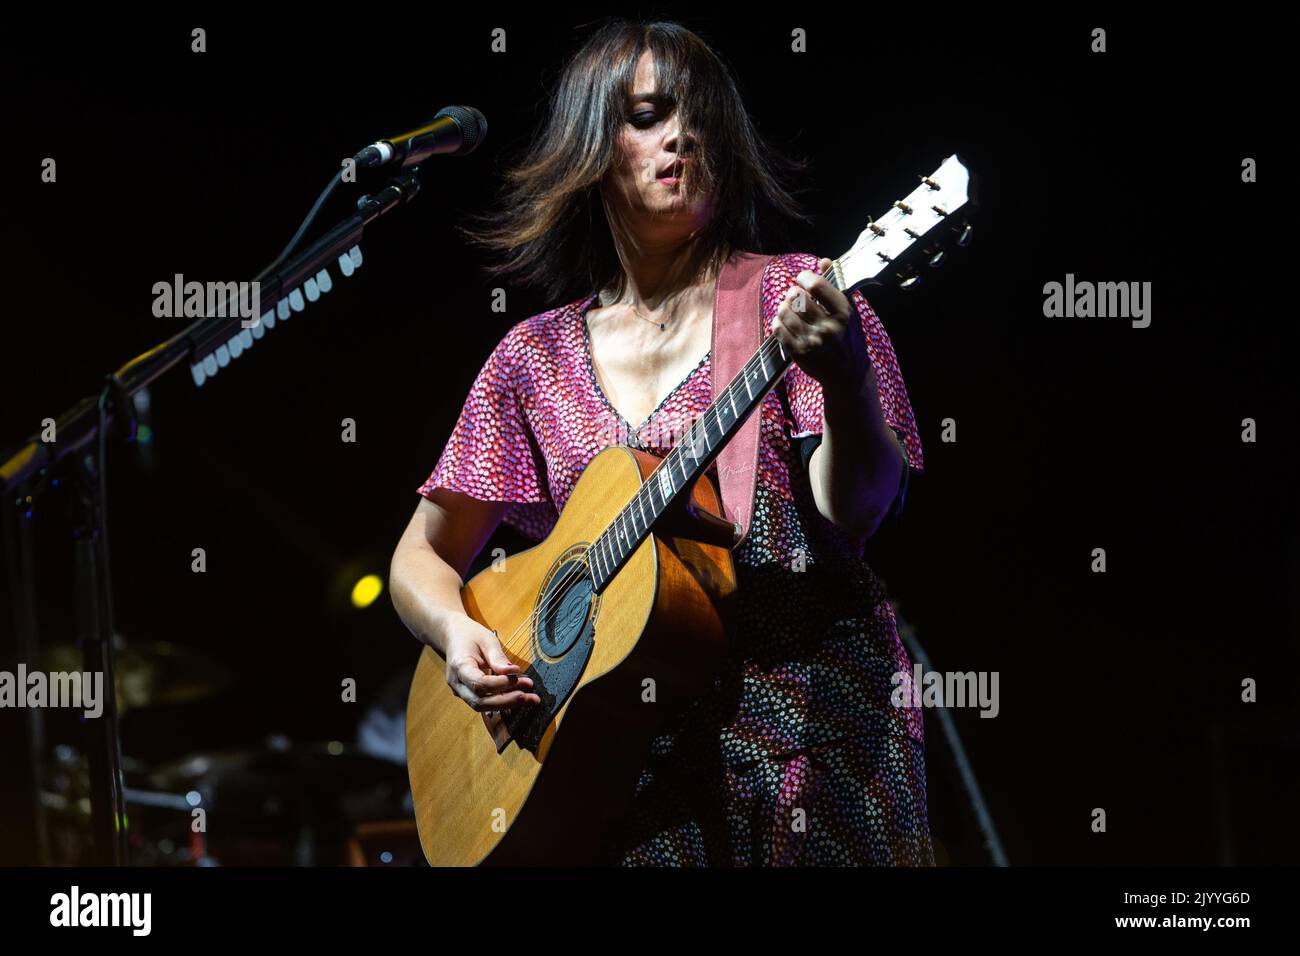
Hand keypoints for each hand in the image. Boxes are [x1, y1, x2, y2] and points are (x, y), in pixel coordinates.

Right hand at [443, 615, 540, 714]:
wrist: (453, 636)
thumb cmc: (470, 635)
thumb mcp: (487, 640)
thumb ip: (498, 658)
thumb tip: (513, 672)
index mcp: (459, 666)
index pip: (479, 683)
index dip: (500, 684)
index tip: (518, 677)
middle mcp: (457, 683)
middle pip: (480, 702)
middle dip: (506, 701)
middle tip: (529, 696)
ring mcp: (460, 691)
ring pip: (482, 706)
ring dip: (507, 704)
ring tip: (530, 698)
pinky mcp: (467, 694)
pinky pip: (484, 703)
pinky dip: (502, 701)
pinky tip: (520, 697)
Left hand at [774, 258, 873, 392]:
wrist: (848, 374)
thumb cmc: (848, 337)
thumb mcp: (850, 311)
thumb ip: (836, 285)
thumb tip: (824, 260)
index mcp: (844, 313)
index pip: (817, 285)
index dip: (805, 277)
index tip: (803, 278)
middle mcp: (828, 327)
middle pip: (796, 297)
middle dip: (793, 292)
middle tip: (795, 296)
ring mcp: (812, 341)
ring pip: (784, 311)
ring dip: (783, 306)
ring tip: (789, 308)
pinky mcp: (799, 353)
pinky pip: (778, 329)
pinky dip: (778, 322)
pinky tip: (784, 322)